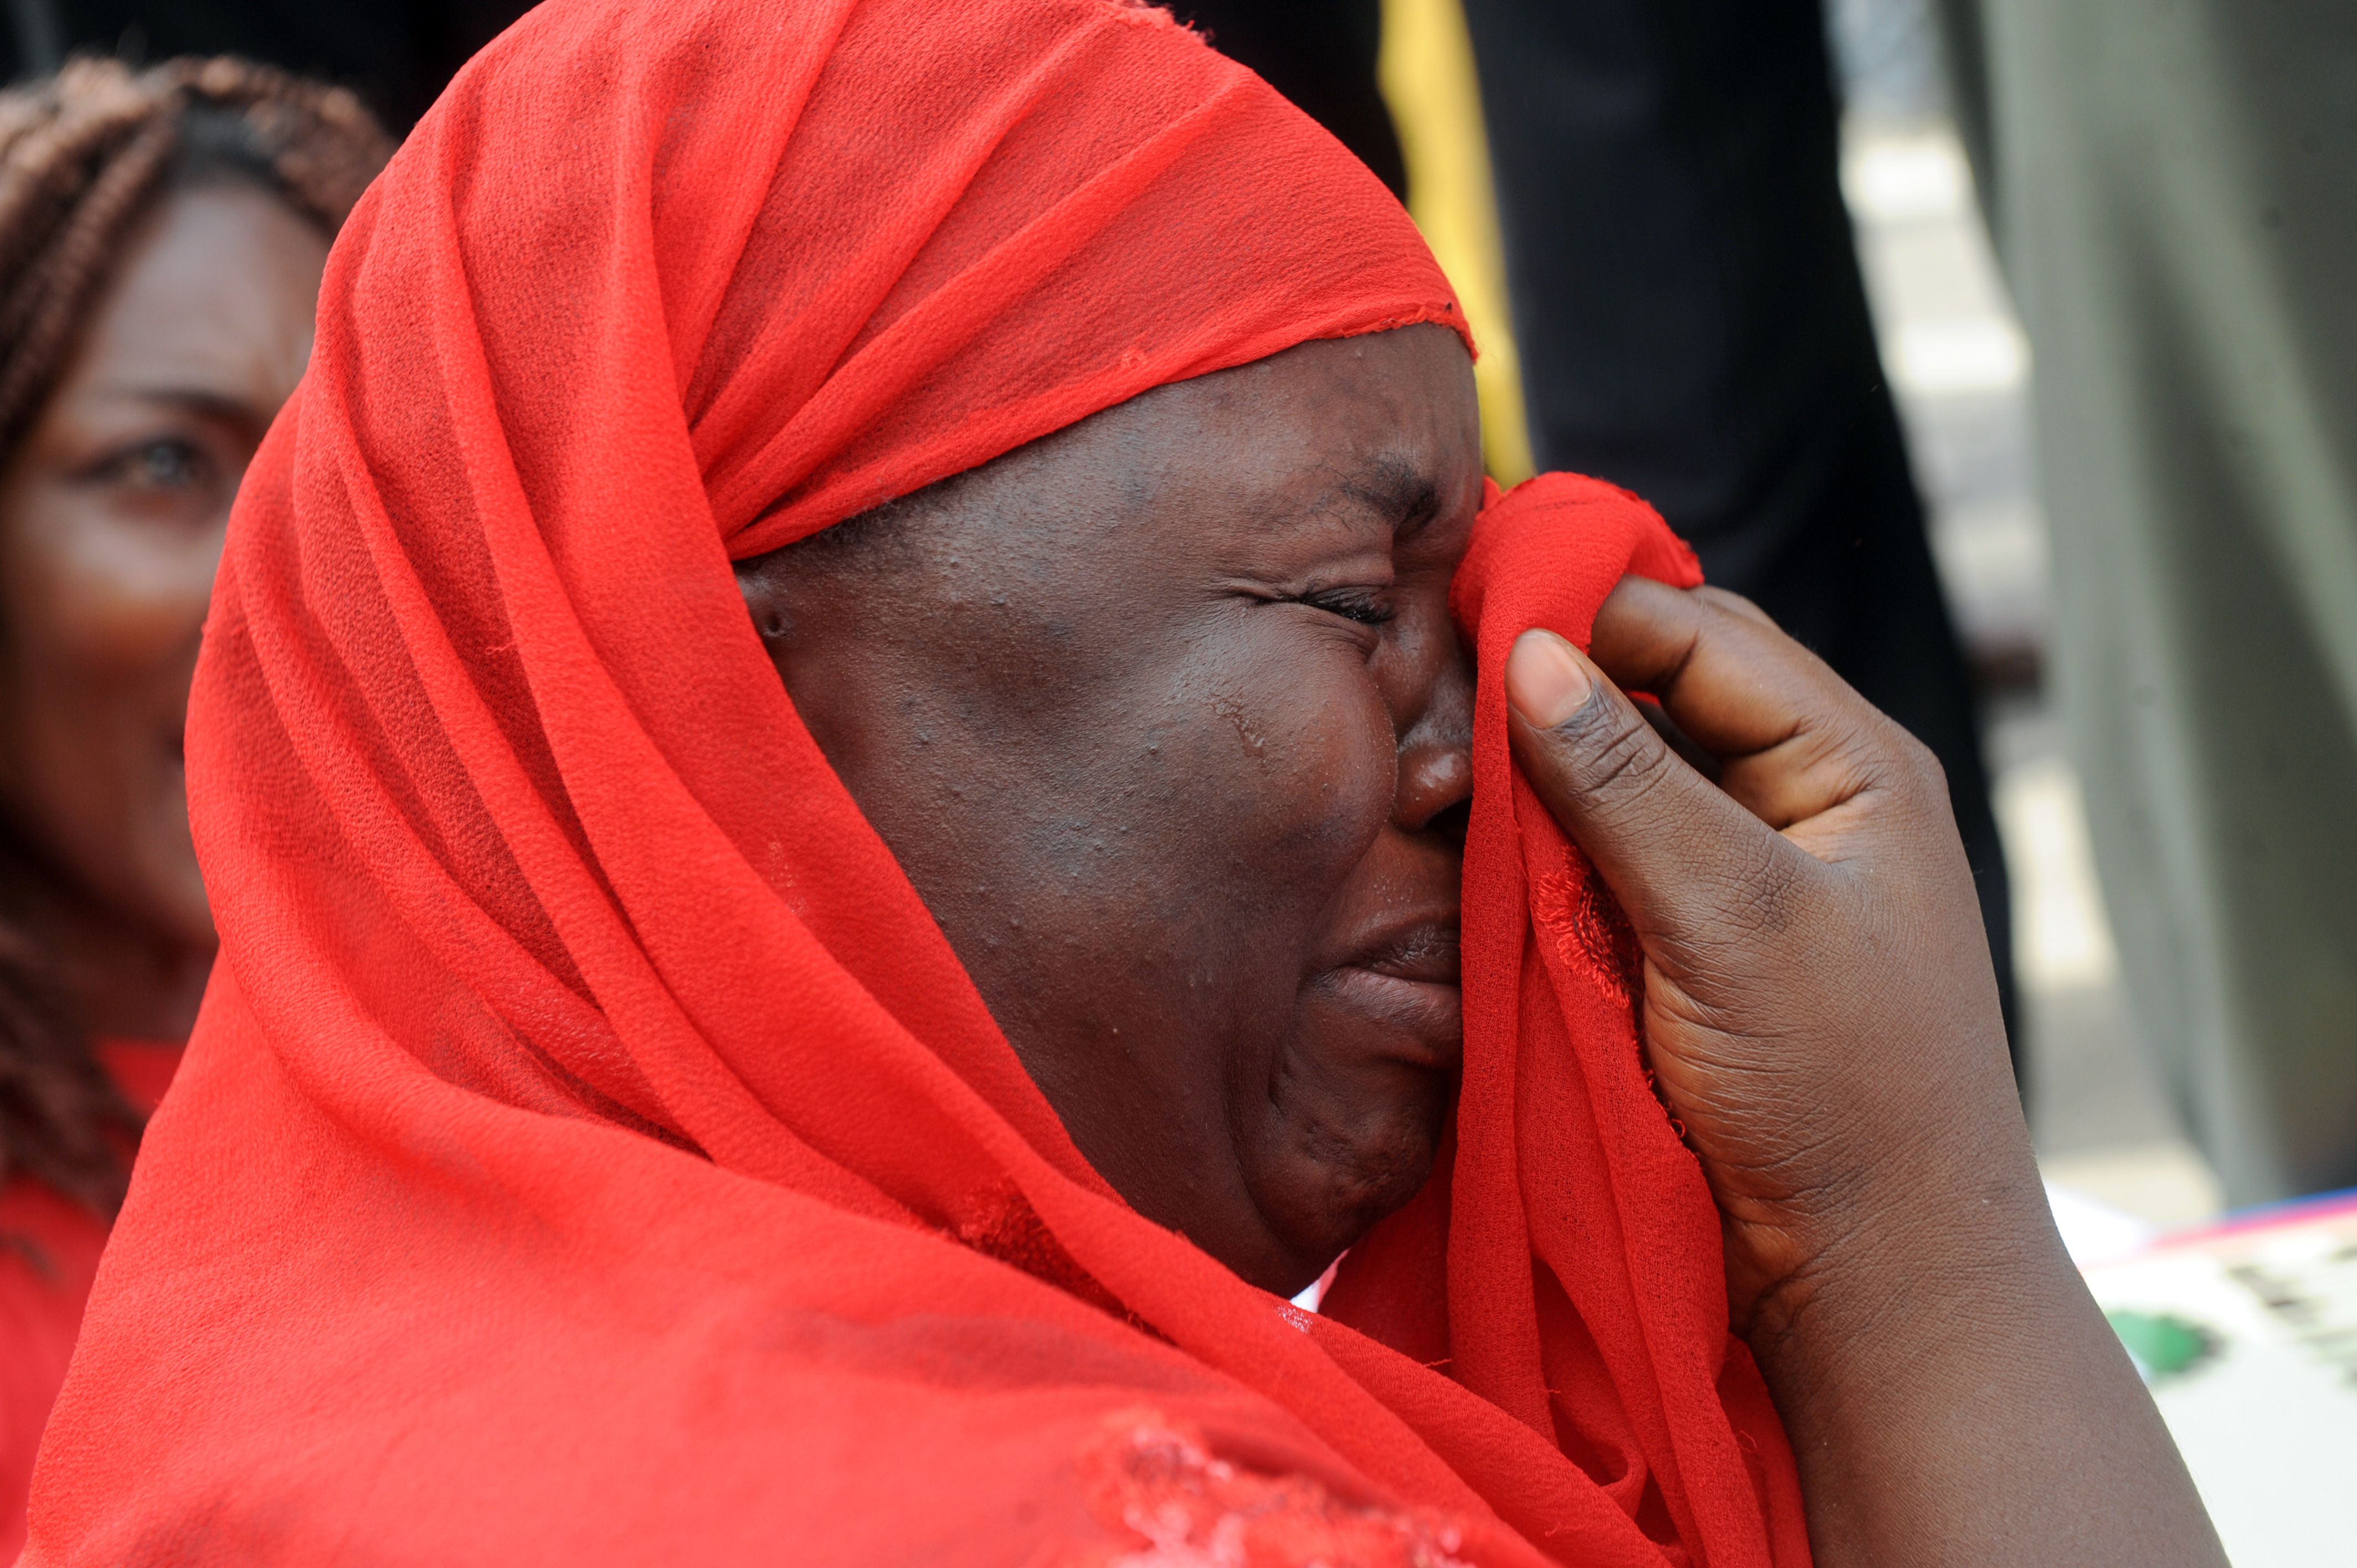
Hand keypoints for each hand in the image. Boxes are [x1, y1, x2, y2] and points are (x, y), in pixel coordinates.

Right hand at [1502, 575, 2015, 1326]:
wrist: (1874, 1278)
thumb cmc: (1840, 1095)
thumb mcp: (1730, 920)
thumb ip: (1626, 785)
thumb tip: (1525, 653)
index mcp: (1853, 762)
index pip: (1702, 629)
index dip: (1589, 612)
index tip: (1469, 613)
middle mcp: (1805, 798)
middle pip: (1659, 692)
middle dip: (1557, 687)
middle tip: (1443, 697)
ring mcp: (1748, 872)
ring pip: (1623, 776)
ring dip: (1542, 775)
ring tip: (1444, 771)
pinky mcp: (1696, 943)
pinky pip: (1608, 860)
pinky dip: (1548, 851)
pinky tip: (1482, 850)